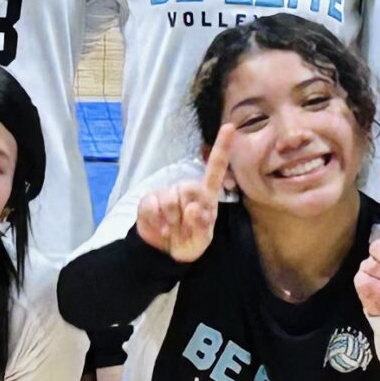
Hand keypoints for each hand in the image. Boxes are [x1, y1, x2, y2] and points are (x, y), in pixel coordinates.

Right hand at [136, 123, 232, 262]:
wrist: (164, 253)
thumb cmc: (189, 242)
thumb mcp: (201, 240)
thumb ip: (201, 226)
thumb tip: (194, 208)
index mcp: (206, 195)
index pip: (215, 169)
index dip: (222, 148)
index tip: (230, 127)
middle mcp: (187, 189)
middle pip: (187, 190)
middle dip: (185, 215)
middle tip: (184, 228)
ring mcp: (167, 193)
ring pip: (169, 200)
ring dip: (171, 221)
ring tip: (173, 229)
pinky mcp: (149, 200)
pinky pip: (152, 207)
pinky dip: (157, 223)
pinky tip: (161, 229)